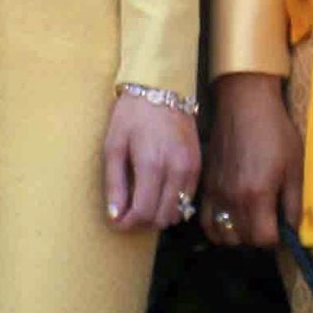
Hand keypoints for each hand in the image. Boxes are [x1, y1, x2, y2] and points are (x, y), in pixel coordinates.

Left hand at [104, 87, 202, 232]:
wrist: (162, 88)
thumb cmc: (132, 115)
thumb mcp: (114, 146)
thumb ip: (115, 183)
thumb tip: (115, 215)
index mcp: (152, 165)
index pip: (144, 212)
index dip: (128, 223)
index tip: (116, 222)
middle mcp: (176, 170)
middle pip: (163, 217)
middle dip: (142, 221)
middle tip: (127, 212)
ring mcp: (191, 168)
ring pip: (178, 211)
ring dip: (159, 213)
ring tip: (142, 201)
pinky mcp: (199, 165)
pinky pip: (187, 197)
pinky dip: (172, 202)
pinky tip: (158, 191)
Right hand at [204, 71, 302, 246]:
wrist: (244, 105)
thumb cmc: (275, 132)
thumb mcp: (295, 167)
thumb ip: (293, 202)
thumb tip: (293, 229)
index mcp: (256, 195)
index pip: (263, 239)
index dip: (277, 238)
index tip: (283, 228)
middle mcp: (231, 199)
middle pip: (242, 240)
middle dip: (258, 238)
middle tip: (269, 224)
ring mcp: (215, 193)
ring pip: (221, 235)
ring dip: (237, 236)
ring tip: (250, 223)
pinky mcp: (205, 185)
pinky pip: (205, 220)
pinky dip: (218, 227)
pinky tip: (231, 217)